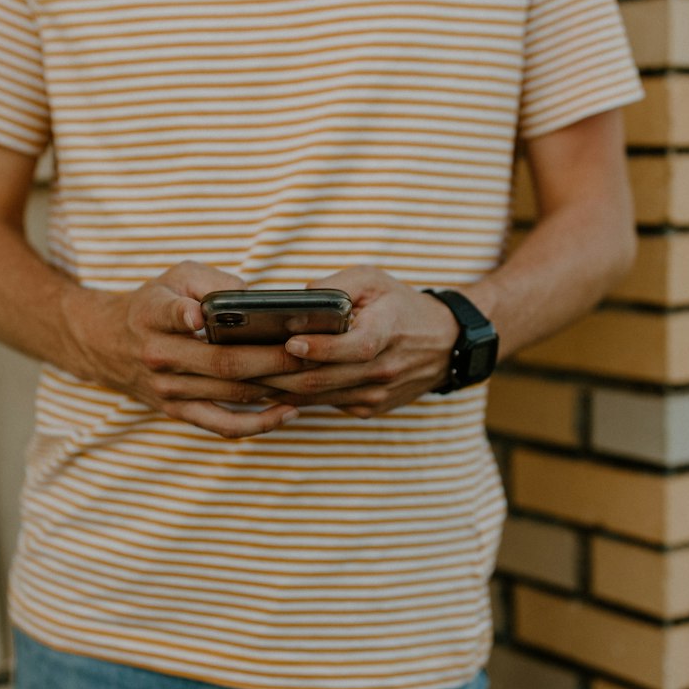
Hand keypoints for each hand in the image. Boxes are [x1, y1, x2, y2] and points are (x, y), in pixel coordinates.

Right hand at [63, 261, 306, 437]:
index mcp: (153, 315)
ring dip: (275, 388)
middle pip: (223, 362)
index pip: (170, 315)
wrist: (105, 343)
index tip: (198, 316)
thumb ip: (211, 280)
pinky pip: (223, 425)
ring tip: (310, 377)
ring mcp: (168, 389)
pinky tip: (288, 412)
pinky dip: (258, 424)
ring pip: (230, 394)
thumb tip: (253, 297)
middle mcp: (158, 356)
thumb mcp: (173, 276)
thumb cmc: (152, 304)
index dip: (185, 316)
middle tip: (310, 351)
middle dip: (272, 359)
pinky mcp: (177, 411)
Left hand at [260, 265, 459, 416]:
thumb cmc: (402, 306)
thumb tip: (300, 295)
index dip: (320, 348)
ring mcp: (376, 394)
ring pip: (319, 397)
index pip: (354, 348)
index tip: (289, 341)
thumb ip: (339, 284)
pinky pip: (326, 404)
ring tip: (243, 377)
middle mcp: (382, 371)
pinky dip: (295, 398)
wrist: (445, 345)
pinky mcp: (369, 408)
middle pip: (324, 379)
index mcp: (387, 334)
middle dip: (280, 373)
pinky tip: (267, 387)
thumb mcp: (376, 280)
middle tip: (244, 364)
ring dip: (279, 390)